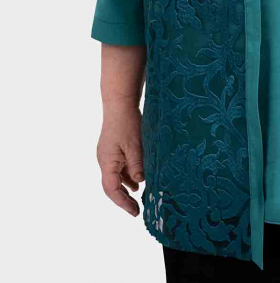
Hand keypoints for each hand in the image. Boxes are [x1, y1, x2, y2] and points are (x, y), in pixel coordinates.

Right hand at [97, 102, 144, 216]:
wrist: (119, 103)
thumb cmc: (127, 123)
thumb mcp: (135, 146)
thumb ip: (137, 166)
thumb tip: (140, 183)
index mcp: (107, 162)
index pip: (112, 190)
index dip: (123, 203)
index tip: (135, 212)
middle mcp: (104, 161)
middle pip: (111, 186)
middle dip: (123, 199)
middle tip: (136, 210)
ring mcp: (107, 155)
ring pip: (115, 177)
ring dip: (126, 188)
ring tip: (138, 198)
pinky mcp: (112, 149)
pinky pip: (118, 168)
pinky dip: (126, 176)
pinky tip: (136, 179)